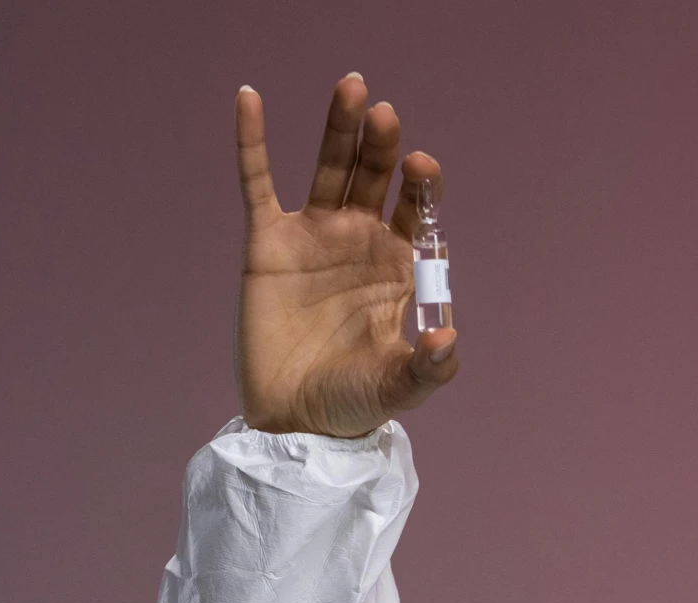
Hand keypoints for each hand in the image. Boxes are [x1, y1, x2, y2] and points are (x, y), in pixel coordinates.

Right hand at [233, 76, 458, 437]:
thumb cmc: (352, 402)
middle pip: (375, 177)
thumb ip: (428, 369)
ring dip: (340, 128)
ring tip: (353, 87)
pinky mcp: (268, 241)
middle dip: (383, 145)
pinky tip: (250, 98)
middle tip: (385, 114)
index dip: (421, 186)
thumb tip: (447, 341)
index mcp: (398, 265)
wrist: (294, 420)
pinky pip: (258, 182)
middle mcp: (360, 239)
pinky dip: (253, 141)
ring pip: (330, 167)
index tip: (421, 167)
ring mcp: (314, 236)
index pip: (415, 211)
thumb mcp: (398, 388)